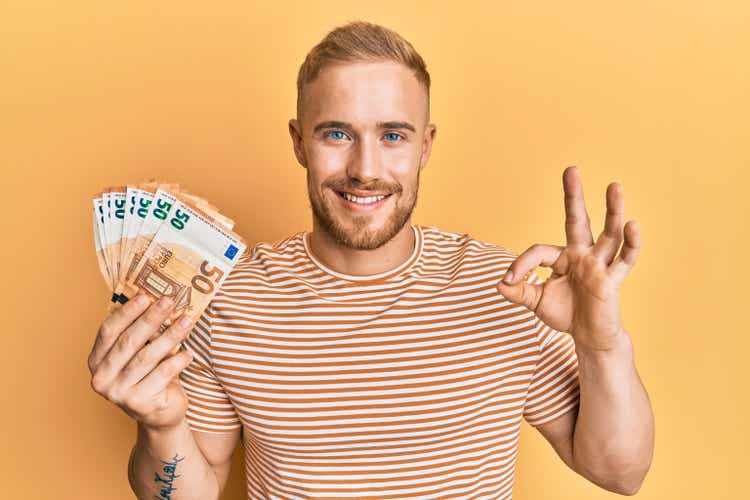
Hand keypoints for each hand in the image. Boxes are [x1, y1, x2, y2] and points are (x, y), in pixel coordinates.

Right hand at [88, 295, 194, 429]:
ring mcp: (119, 393)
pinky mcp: (140, 403)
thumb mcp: (140, 353)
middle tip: (169, 301)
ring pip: (147, 357)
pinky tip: (189, 352)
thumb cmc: (150, 375)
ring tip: (187, 321)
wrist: (160, 414)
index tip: (145, 296)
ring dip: (170, 336)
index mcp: (97, 360)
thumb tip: (159, 300)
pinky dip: (178, 361)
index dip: (127, 312)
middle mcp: (102, 378)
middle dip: (150, 319)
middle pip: (128, 342)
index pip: (108, 331)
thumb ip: (142, 332)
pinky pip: (162, 375)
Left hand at [496, 166, 639, 350]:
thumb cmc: (565, 314)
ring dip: (612, 210)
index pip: (538, 252)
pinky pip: (625, 259)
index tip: (510, 280)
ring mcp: (599, 265)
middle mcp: (582, 255)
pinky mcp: (612, 280)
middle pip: (578, 220)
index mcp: (562, 257)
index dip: (521, 265)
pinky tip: (633, 225)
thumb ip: (518, 291)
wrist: (589, 337)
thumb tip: (499, 283)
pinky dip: (631, 243)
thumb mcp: (536, 301)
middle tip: (571, 170)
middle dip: (573, 196)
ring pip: (608, 233)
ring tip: (614, 186)